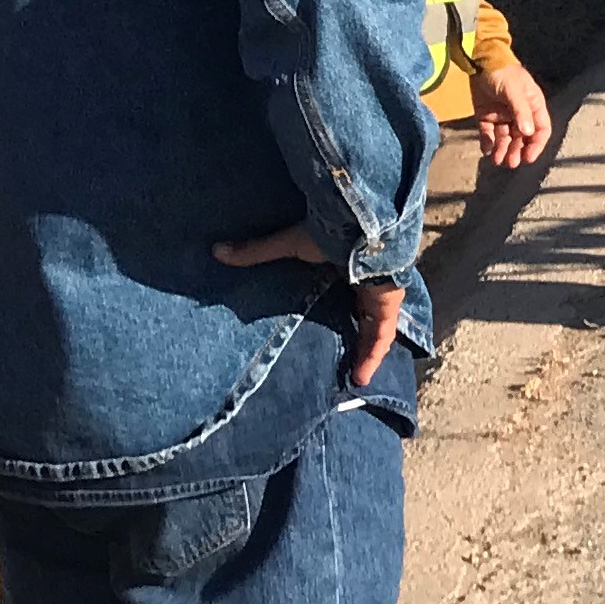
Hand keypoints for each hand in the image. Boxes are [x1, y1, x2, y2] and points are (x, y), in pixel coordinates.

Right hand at [213, 227, 408, 388]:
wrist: (363, 225)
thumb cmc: (329, 234)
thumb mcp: (289, 244)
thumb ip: (257, 251)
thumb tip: (217, 250)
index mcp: (346, 265)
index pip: (343, 290)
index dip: (337, 305)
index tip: (324, 321)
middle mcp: (366, 281)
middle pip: (362, 312)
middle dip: (355, 333)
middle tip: (342, 356)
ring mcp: (381, 293)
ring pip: (375, 326)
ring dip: (366, 350)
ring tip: (353, 376)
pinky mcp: (387, 306)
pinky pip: (382, 335)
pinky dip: (373, 355)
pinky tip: (361, 378)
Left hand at [472, 53, 554, 169]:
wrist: (479, 61)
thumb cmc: (503, 73)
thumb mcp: (514, 90)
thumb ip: (521, 111)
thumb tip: (528, 133)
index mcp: (533, 106)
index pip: (540, 130)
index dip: (536, 145)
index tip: (528, 157)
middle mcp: (519, 113)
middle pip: (522, 138)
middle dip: (517, 151)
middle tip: (510, 163)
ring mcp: (502, 115)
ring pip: (505, 138)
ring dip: (503, 150)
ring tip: (498, 160)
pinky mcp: (486, 116)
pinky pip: (488, 133)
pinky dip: (488, 143)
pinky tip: (486, 150)